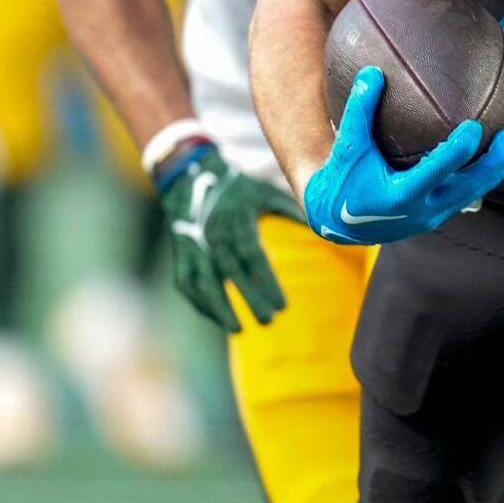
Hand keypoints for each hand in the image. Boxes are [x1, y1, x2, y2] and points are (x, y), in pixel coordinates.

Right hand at [159, 144, 303, 332]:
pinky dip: (198, 301)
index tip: (282, 305)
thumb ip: (292, 211)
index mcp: (238, 221)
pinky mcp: (181, 252)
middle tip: (268, 320)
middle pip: (233, 273)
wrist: (191, 174)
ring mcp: (194, 245)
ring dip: (219, 307)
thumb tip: (322, 227)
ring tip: (237, 329)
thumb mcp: (266, 193)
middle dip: (250, 299)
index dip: (267, 282)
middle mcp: (214, 235)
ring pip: (205, 282)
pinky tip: (215, 317)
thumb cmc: (237, 186)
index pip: (254, 257)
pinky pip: (186, 282)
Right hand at [304, 65, 503, 244]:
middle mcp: (423, 210)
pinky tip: (485, 156)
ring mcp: (431, 217)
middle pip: (471, 187)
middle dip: (494, 163)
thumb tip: (372, 71)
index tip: (476, 126)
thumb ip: (360, 109)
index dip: (461, 148)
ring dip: (492, 171)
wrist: (338, 223)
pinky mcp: (434, 217)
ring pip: (473, 194)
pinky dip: (478, 176)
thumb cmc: (342, 180)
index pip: (441, 169)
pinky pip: (464, 195)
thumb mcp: (348, 145)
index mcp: (402, 194)